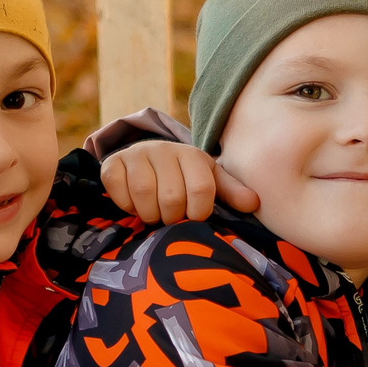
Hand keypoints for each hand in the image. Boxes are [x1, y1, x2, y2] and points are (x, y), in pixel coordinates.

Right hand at [99, 141, 259, 224]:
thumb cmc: (183, 176)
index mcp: (192, 155)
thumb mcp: (209, 180)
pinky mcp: (112, 164)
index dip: (197, 213)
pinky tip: (134, 203)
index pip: (201, 191)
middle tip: (170, 216)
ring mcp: (136, 154)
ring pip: (144, 195)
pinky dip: (127, 206)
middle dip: (172, 216)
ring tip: (153, 212)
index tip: (193, 216)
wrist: (146, 160)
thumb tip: (254, 203)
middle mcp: (164, 150)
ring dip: (149, 213)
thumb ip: (231, 192)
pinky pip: (119, 192)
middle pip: (172, 197)